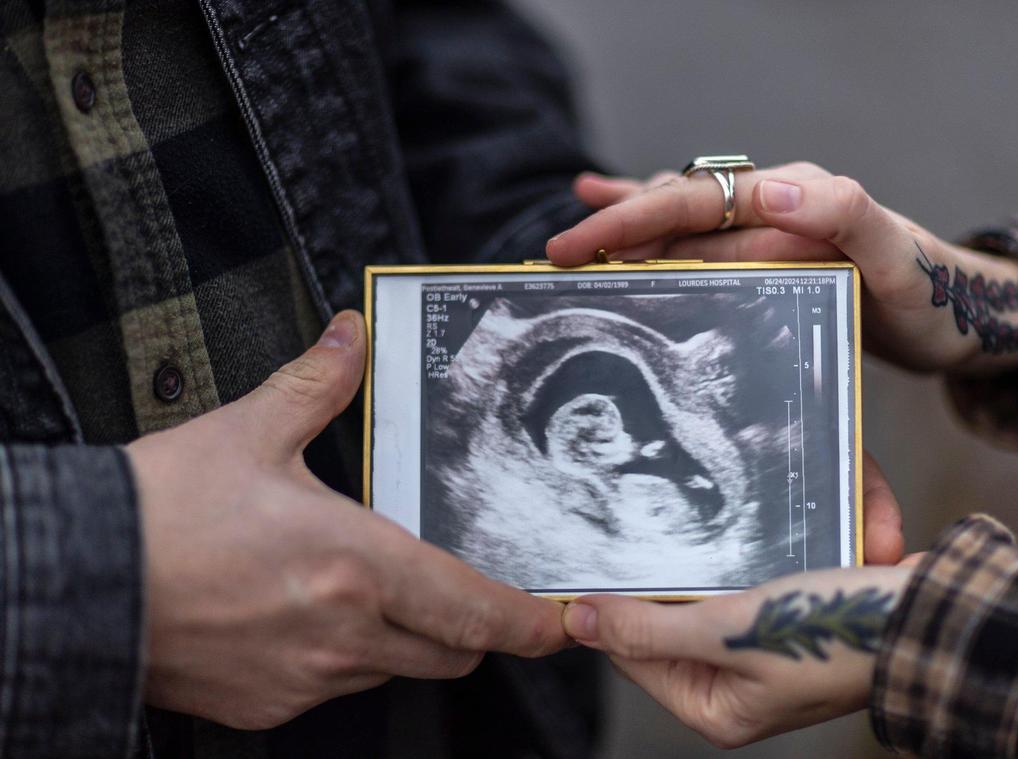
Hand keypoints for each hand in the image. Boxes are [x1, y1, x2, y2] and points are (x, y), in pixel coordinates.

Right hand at [128, 311, 568, 729]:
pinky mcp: (265, 706)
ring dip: (406, 639)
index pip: (477, 611)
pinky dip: (343, 658)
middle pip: (452, 653)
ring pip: (394, 670)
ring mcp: (304, 680)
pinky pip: (332, 688)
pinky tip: (309, 616)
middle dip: (473, 627)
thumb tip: (349, 337)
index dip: (531, 623)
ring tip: (374, 591)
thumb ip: (318, 384)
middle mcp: (344, 634)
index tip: (562, 623)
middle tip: (470, 593)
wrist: (78, 578)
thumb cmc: (163, 509)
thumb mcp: (249, 431)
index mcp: (359, 566)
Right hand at [549, 164, 1017, 373]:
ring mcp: (768, 231)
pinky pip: (704, 241)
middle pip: (675, 208)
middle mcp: (771, 205)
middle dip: (612, 227)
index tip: (579, 245)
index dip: (632, 218)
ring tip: (573, 239)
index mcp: (790, 198)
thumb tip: (766, 191)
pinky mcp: (769, 258)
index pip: (694, 199)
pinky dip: (659, 230)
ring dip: (627, 228)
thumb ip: (843, 216)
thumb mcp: (898, 261)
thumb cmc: (929, 296)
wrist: (961, 315)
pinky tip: (620, 214)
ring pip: (680, 221)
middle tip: (556, 255)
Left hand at [563, 565, 913, 748]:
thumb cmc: (835, 636)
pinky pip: (739, 586)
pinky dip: (737, 564)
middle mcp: (734, 689)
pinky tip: (739, 541)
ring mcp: (759, 654)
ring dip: (702, 567)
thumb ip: (650, 629)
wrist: (928, 617)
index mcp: (716, 710)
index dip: (614, 609)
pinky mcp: (784, 621)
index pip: (632, 655)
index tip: (598, 559)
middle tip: (660, 536)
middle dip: (667, 581)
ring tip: (704, 539)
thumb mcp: (729, 633)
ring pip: (701, 599)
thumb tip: (579, 621)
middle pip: (666, 626)